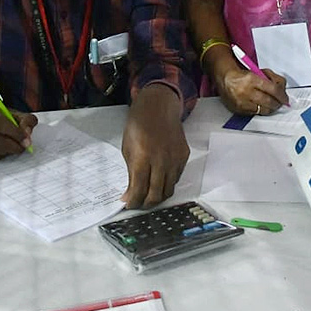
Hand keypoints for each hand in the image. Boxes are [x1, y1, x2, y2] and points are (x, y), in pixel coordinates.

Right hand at [0, 102, 37, 160]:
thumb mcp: (7, 110)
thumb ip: (23, 119)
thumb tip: (29, 134)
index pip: (12, 130)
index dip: (22, 136)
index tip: (28, 139)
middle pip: (10, 146)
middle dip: (18, 144)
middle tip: (19, 140)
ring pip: (5, 153)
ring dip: (9, 148)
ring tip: (3, 138)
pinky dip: (0, 153)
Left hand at [121, 84, 189, 207]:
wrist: (158, 106)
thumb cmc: (138, 124)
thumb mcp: (127, 148)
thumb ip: (130, 172)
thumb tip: (130, 193)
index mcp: (143, 156)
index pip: (139, 189)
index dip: (133, 202)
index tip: (129, 204)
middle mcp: (162, 159)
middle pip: (156, 194)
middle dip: (146, 203)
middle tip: (140, 203)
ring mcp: (175, 158)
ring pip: (169, 189)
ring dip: (158, 195)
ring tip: (150, 195)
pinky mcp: (184, 156)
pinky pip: (177, 177)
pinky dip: (167, 182)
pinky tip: (159, 179)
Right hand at [218, 66, 288, 114]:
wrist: (225, 79)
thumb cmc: (242, 75)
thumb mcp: (258, 71)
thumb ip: (272, 78)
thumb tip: (282, 88)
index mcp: (252, 79)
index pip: (273, 89)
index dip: (282, 95)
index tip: (285, 98)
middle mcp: (246, 91)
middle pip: (269, 102)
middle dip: (278, 103)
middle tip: (281, 102)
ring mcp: (242, 102)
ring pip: (263, 110)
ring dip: (271, 108)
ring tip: (272, 104)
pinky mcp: (239, 110)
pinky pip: (255, 113)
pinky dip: (261, 110)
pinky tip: (262, 106)